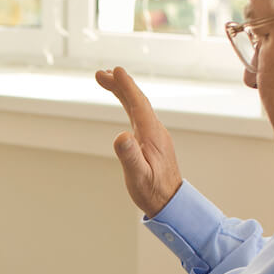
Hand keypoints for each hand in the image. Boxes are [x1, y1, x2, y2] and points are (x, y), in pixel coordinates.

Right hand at [95, 66, 183, 216]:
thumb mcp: (138, 176)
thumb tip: (121, 136)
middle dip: (120, 84)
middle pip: (137, 101)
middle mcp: (156, 131)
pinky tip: (124, 104)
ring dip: (123, 92)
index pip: (138, 104)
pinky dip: (129, 104)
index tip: (115, 71)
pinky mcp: (153, 141)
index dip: (127, 86)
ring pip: (138, 107)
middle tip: (101, 73)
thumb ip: (130, 156)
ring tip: (108, 81)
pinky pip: (139, 115)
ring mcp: (156, 135)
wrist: (171, 202)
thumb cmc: (153, 192)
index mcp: (152, 136)